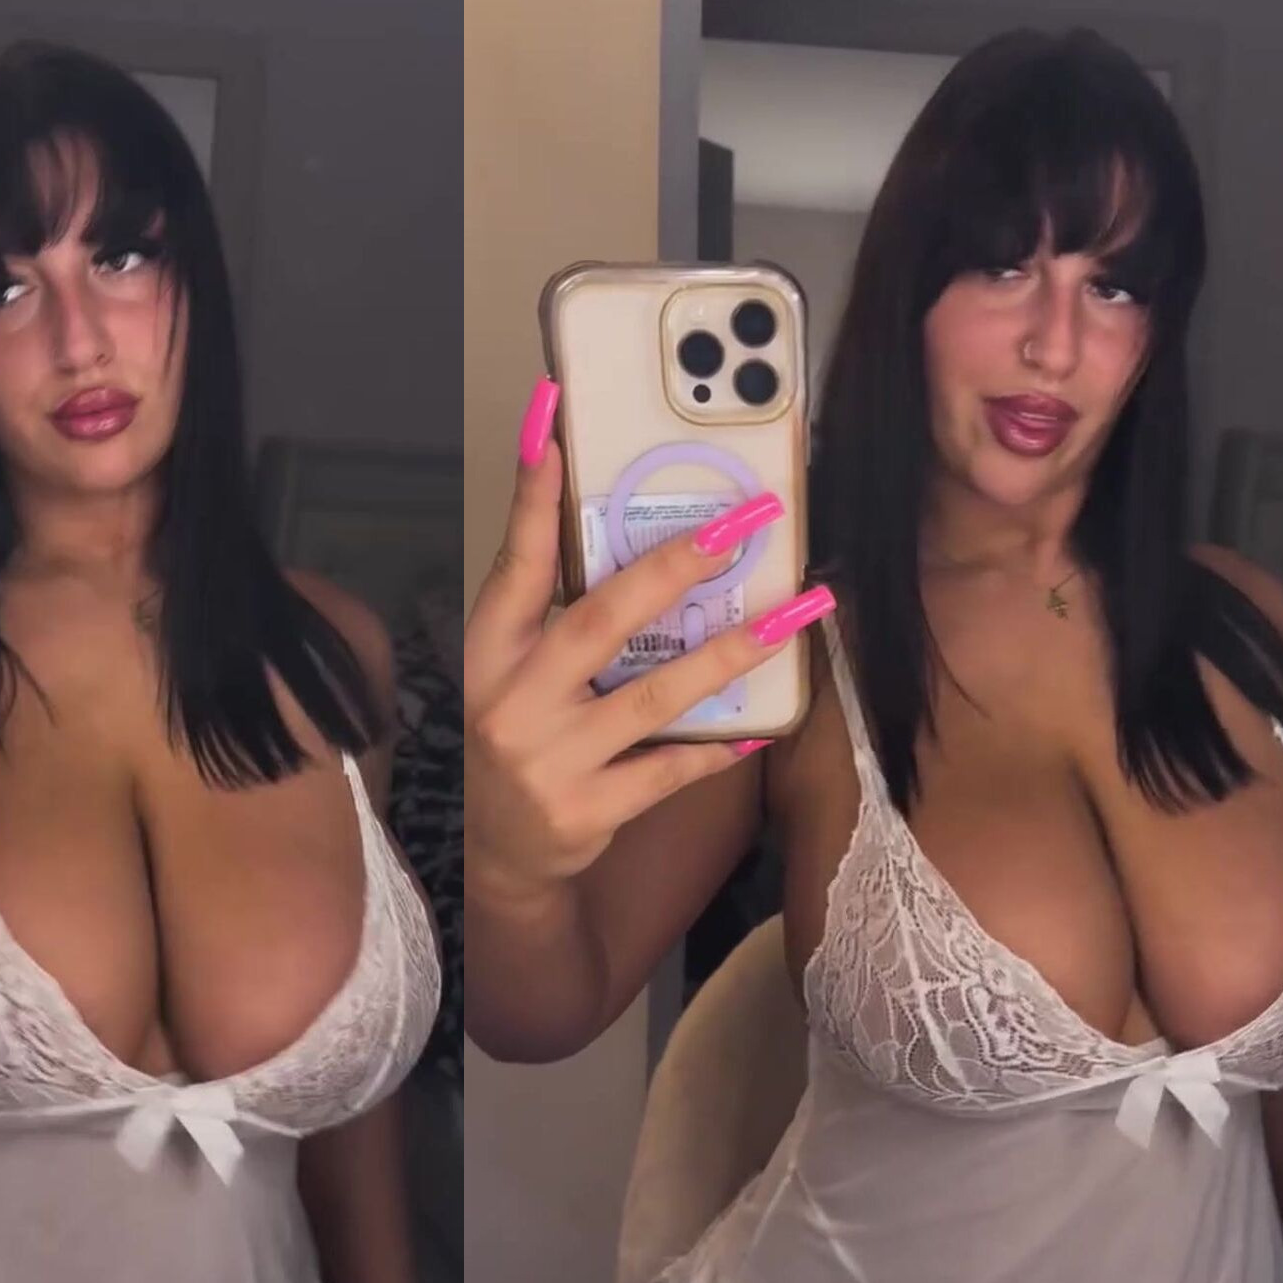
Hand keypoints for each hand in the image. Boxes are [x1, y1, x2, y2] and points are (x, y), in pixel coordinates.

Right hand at [459, 377, 827, 904]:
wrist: (496, 855)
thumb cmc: (515, 737)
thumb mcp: (508, 670)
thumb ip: (550, 609)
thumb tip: (603, 522)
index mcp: (489, 653)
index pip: (515, 564)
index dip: (535, 498)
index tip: (553, 428)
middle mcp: (513, 701)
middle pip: (603, 619)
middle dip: (676, 565)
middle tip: (741, 525)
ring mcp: (551, 760)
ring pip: (655, 696)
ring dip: (731, 651)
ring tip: (793, 614)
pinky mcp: (588, 811)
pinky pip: (670, 770)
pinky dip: (716, 748)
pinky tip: (760, 727)